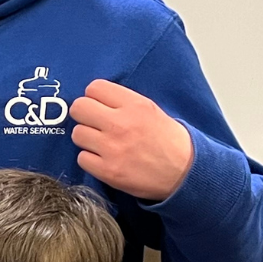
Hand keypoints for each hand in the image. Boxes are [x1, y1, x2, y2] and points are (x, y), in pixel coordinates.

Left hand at [69, 80, 193, 201]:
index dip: (94, 97)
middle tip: (94, 123)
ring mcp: (112, 148)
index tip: (99, 105)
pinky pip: (81, 158)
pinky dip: (90, 159)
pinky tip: (103, 159)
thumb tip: (98, 100)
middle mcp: (121, 124)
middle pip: (79, 108)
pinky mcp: (107, 171)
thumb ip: (124, 103)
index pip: (94, 88)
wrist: (185, 173)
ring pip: (77, 133)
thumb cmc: (170, 141)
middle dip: (84, 115)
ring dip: (86, 138)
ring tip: (101, 143)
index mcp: (135, 105)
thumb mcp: (152, 111)